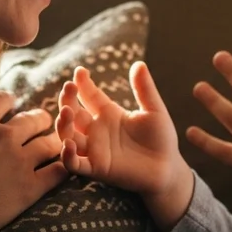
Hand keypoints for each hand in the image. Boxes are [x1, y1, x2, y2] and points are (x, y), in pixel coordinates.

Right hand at [0, 91, 68, 231]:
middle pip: (34, 117)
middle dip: (38, 118)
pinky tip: (62, 167)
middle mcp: (4, 136)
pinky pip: (57, 172)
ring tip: (54, 144)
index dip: (7, 100)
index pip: (3, 99)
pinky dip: (63, 167)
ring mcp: (20, 161)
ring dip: (54, 140)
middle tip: (40, 123)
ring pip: (51, 142)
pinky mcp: (30, 187)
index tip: (10, 105)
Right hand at [55, 62, 192, 229]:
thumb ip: (144, 89)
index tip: (79, 71)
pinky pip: (75, 163)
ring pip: (68, 136)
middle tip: (69, 88)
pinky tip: (69, 144)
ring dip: (63, 124)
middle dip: (67, 100)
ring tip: (66, 111)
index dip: (82, 83)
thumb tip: (139, 64)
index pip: (89, 95)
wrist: (168, 167)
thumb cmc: (161, 138)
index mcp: (108, 113)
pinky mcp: (97, 168)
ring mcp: (95, 149)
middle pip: (73, 113)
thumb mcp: (154, 110)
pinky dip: (67, 156)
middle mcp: (97, 130)